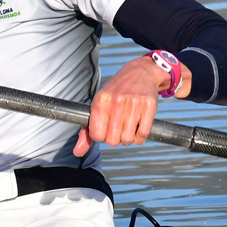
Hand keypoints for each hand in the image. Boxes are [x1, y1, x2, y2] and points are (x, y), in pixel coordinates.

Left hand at [74, 54, 188, 155]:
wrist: (140, 73)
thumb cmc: (116, 93)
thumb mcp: (98, 106)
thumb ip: (86, 131)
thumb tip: (77, 152)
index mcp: (100, 101)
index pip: (97, 135)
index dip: (101, 137)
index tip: (104, 130)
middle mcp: (116, 101)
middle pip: (113, 140)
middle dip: (115, 139)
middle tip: (117, 130)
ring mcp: (134, 102)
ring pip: (128, 138)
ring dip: (128, 139)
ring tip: (127, 129)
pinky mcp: (149, 105)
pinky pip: (143, 133)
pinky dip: (140, 137)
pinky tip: (137, 128)